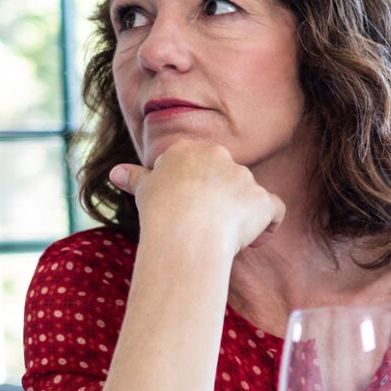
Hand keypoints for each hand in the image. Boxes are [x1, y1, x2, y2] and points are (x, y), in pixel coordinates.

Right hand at [109, 140, 284, 256]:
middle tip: (200, 225)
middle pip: (225, 180)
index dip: (193, 192)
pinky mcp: (263, 199)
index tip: (183, 210)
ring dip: (240, 215)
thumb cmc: (159, 212)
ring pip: (249, 196)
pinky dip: (268, 226)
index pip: (197, 169)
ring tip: (220, 237)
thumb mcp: (144, 191)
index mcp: (190, 150)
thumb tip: (115, 172)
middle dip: (218, 201)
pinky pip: (275, 211)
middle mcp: (221, 156)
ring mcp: (245, 177)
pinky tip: (252, 240)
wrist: (184, 231)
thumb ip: (136, 177)